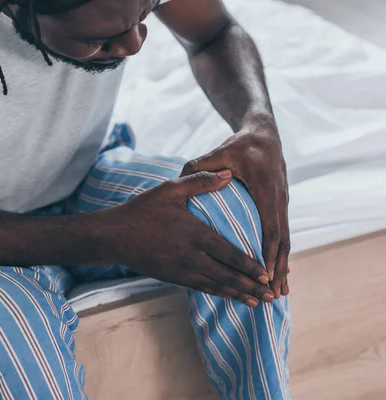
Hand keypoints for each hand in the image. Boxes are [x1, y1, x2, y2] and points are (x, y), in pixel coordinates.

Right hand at [108, 170, 274, 306]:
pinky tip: (229, 296)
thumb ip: (201, 181)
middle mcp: (192, 257)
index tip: (267, 274)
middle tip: (270, 296)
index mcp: (195, 235)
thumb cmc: (143, 210)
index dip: (251, 267)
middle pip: (228, 276)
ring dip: (238, 295)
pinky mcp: (173, 278)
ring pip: (216, 286)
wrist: (115, 236)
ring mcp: (182, 270)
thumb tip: (229, 174)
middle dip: (251, 287)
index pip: (231, 255)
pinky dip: (219, 294)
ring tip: (256, 302)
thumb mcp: (171, 190)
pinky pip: (201, 288)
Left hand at [181, 116, 289, 297]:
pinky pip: (281, 234)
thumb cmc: (240, 145)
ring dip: (283, 266)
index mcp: (266, 190)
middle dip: (279, 269)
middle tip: (275, 295)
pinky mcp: (279, 205)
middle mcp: (279, 200)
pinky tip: (278, 271)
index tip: (264, 274)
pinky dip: (280, 254)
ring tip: (281, 292)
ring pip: (285, 240)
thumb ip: (200, 167)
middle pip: (282, 241)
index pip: (270, 227)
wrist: (264, 133)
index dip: (268, 253)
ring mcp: (282, 203)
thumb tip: (180, 178)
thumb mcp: (220, 152)